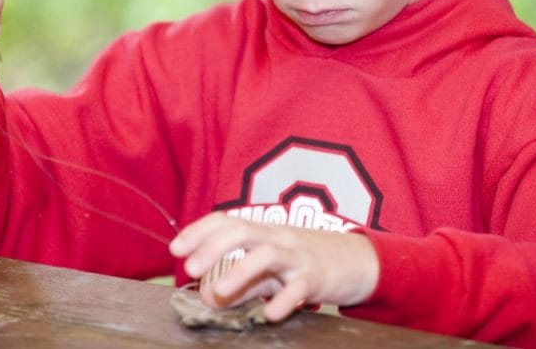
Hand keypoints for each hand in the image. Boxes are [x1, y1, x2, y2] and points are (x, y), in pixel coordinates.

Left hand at [169, 212, 379, 321]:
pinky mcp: (318, 277)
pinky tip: (269, 314)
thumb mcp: (272, 268)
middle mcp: (279, 237)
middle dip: (211, 247)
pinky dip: (284, 300)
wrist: (359, 260)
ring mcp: (299, 256)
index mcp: (264, 231)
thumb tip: (207, 296)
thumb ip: (242, 283)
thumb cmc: (308, 260)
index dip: (199, 231)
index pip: (227, 221)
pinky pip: (299, 287)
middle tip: (189, 267)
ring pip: (268, 254)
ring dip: (240, 270)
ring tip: (218, 290)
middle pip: (242, 231)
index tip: (176, 248)